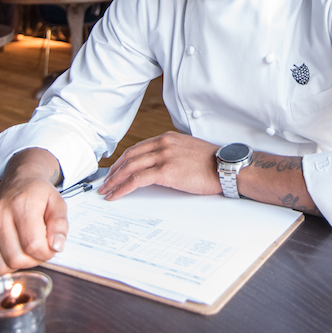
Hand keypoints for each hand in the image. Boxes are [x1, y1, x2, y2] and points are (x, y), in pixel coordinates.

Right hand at [0, 150, 67, 274]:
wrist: (18, 182)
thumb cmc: (38, 195)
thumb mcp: (58, 204)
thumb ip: (60, 225)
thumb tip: (56, 246)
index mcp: (21, 205)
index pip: (33, 245)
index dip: (46, 253)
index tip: (50, 247)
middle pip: (16, 259)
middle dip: (32, 261)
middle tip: (37, 248)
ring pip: (0, 266)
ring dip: (16, 265)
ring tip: (24, 250)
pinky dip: (0, 265)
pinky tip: (10, 252)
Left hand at [99, 132, 219, 200]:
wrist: (226, 167)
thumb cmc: (212, 163)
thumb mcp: (188, 150)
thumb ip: (173, 153)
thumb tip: (162, 165)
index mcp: (167, 138)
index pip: (137, 148)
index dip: (123, 160)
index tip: (115, 170)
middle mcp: (163, 144)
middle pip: (129, 156)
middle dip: (114, 171)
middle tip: (105, 182)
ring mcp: (164, 156)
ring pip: (129, 167)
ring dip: (114, 180)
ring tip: (106, 191)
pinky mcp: (166, 171)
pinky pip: (137, 180)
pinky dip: (123, 188)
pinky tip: (116, 194)